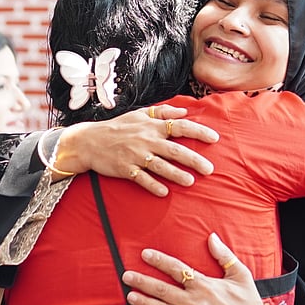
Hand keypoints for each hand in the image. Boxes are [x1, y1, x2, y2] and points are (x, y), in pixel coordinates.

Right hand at [56, 105, 217, 196]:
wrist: (89, 140)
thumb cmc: (117, 127)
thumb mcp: (139, 114)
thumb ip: (162, 112)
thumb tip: (184, 112)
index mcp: (152, 126)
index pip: (180, 126)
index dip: (199, 132)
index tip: (215, 138)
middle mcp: (146, 140)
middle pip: (175, 149)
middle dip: (194, 159)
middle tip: (210, 168)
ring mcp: (136, 155)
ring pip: (160, 166)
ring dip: (176, 174)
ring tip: (191, 181)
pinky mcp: (126, 169)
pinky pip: (142, 178)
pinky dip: (153, 185)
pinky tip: (164, 192)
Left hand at [122, 233, 290, 304]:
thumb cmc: (249, 304)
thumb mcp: (240, 275)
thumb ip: (224, 256)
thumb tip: (211, 236)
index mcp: (205, 285)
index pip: (177, 269)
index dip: (159, 260)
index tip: (145, 254)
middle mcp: (195, 303)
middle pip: (163, 290)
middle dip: (142, 281)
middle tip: (126, 275)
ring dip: (144, 304)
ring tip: (130, 297)